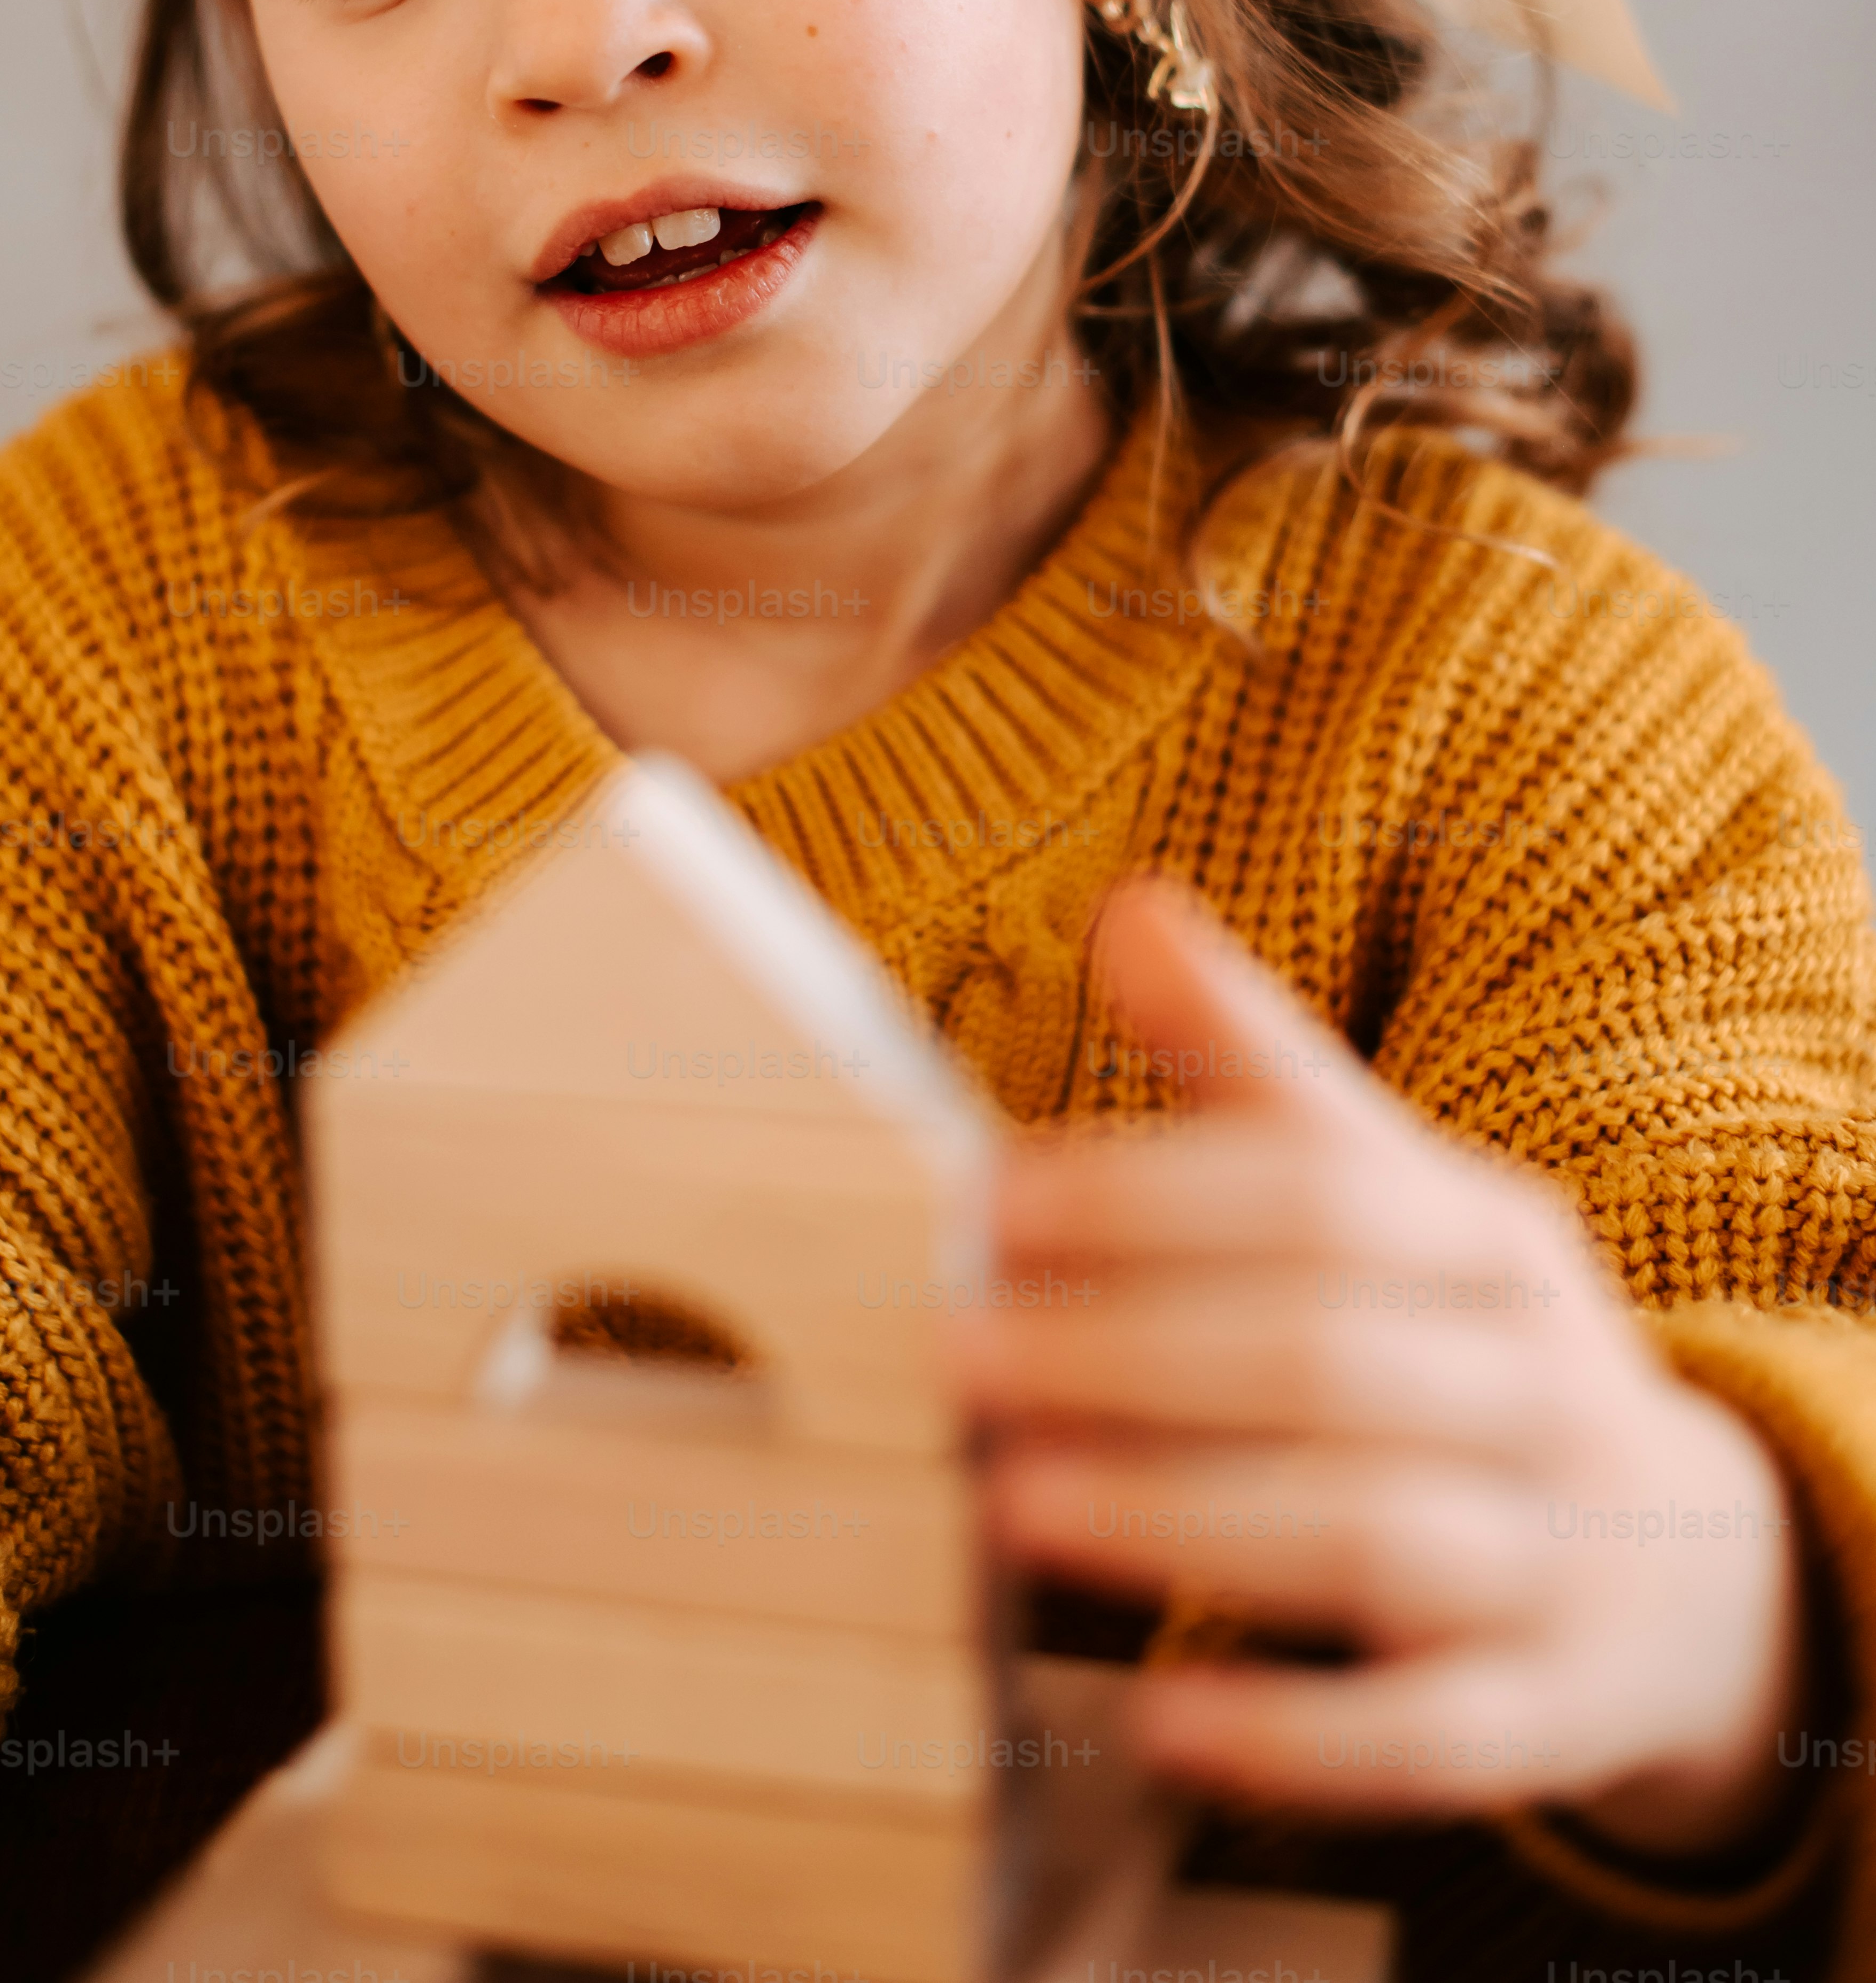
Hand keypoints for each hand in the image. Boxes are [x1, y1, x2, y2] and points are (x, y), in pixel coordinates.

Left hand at [953, 880, 1807, 1851]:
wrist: (1692, 1561)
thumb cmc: (1464, 1342)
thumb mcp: (1394, 1192)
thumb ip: (1251, 1067)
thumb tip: (1126, 908)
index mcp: (1486, 1236)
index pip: (1315, 1195)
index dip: (1144, 1194)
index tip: (981, 1202)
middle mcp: (1536, 1383)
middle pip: (1326, 1358)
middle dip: (1126, 1354)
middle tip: (951, 1356)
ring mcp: (1555, 1557)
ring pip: (1368, 1536)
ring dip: (1178, 1519)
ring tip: (1010, 1503)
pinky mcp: (1548, 1714)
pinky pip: (1426, 1735)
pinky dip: (1292, 1732)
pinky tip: (1153, 1717)